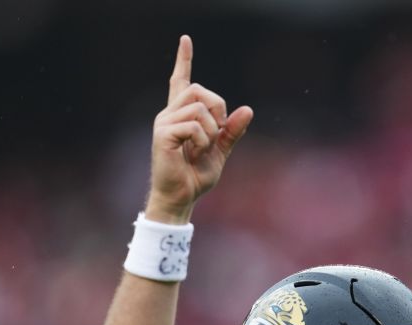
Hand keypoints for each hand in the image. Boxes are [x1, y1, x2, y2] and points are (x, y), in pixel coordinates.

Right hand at [145, 35, 253, 223]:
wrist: (182, 197)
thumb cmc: (196, 176)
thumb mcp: (221, 151)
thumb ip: (232, 131)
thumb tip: (248, 110)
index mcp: (181, 115)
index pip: (181, 81)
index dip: (183, 59)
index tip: (186, 39)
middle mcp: (169, 114)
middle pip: (200, 90)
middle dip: (218, 108)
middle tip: (217, 133)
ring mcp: (164, 122)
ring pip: (199, 107)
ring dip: (211, 129)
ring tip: (203, 148)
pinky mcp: (163, 134)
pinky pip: (194, 125)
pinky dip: (203, 140)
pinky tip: (196, 153)